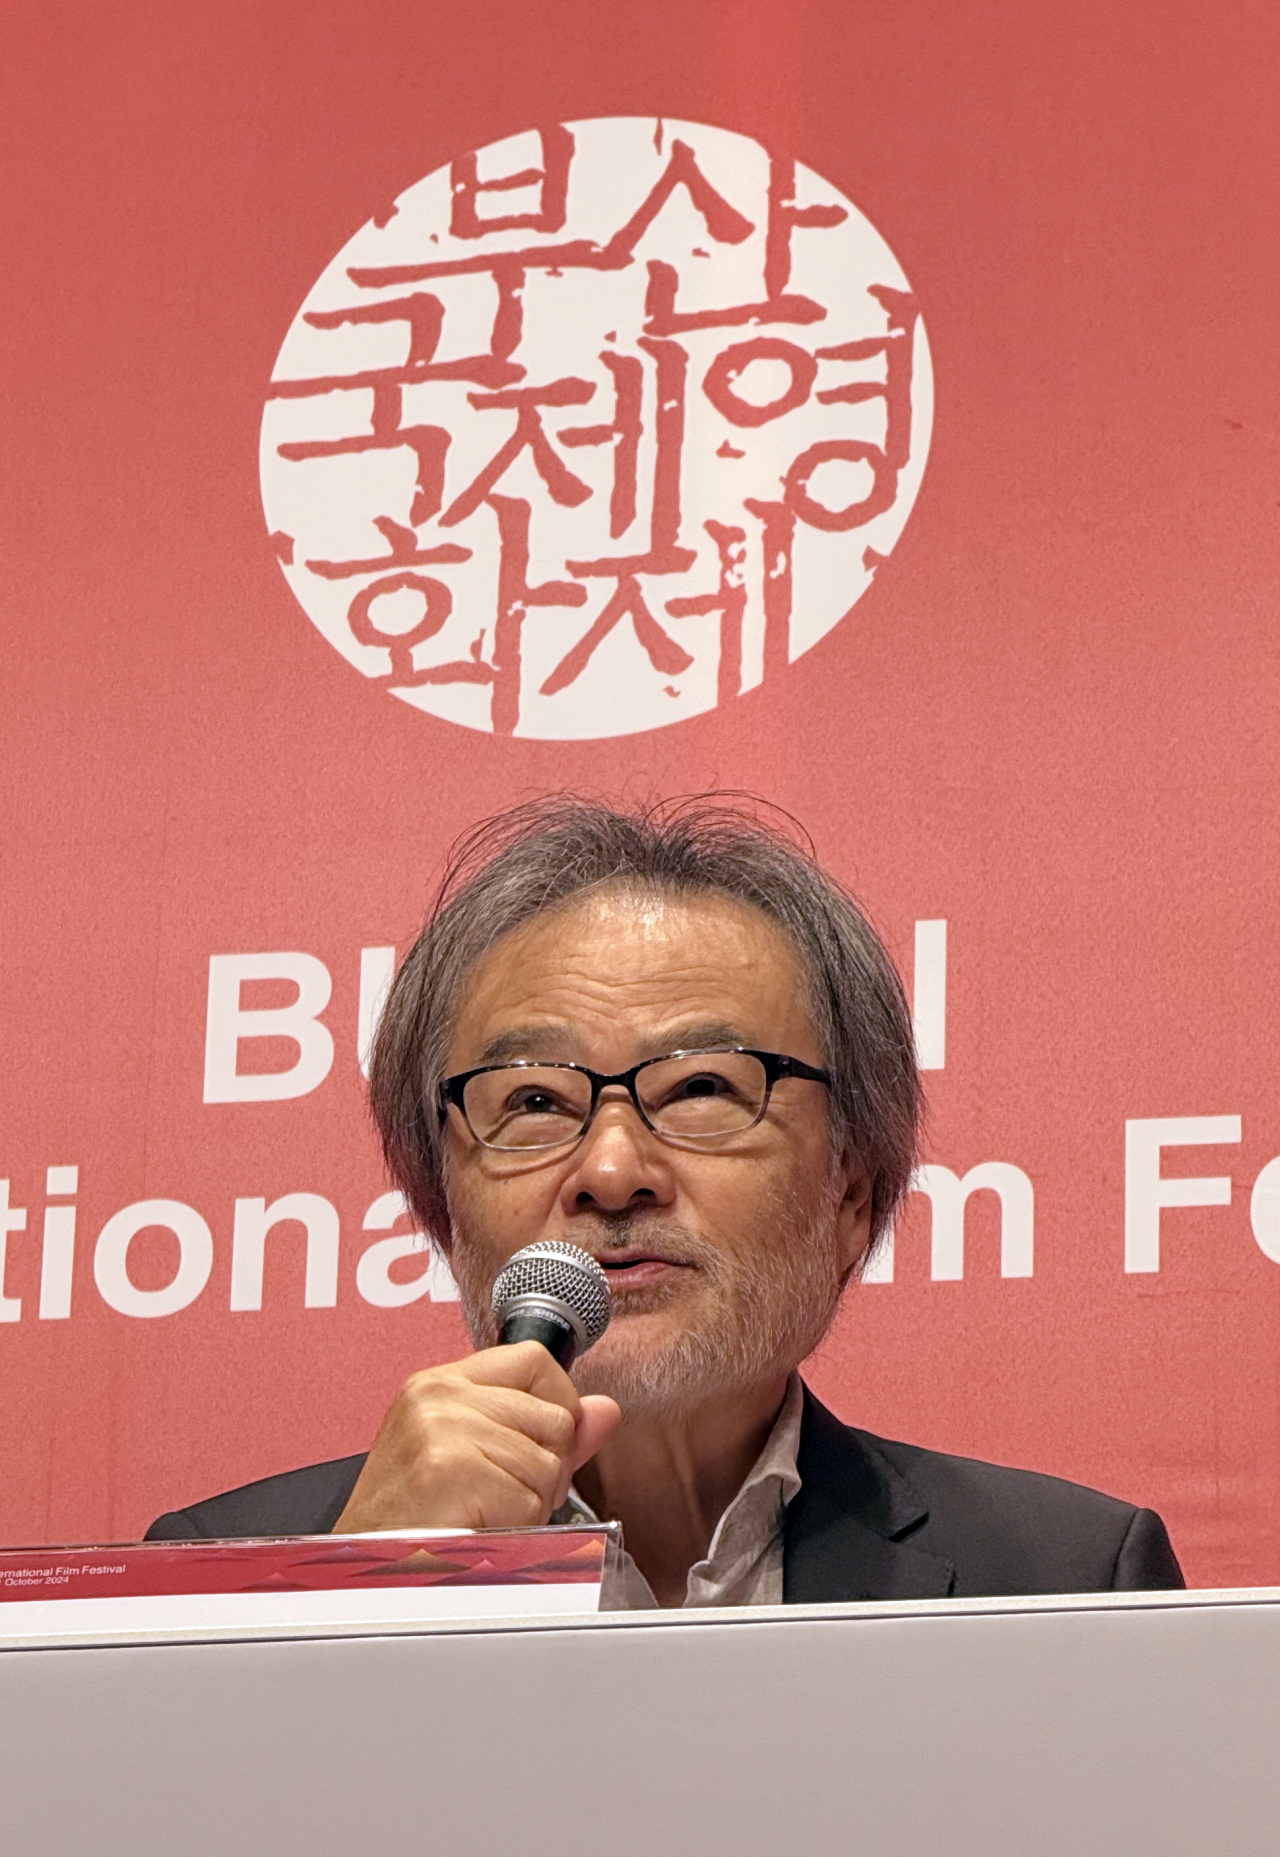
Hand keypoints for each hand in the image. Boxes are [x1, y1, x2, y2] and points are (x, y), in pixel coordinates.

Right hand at [332, 1342, 621, 1532]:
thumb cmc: (410, 1525)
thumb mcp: (472, 1458)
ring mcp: (443, 1428)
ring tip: (484, 1514)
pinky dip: (515, 1528)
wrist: (364, 1577)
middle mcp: (439, 1396)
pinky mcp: (450, 1468)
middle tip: (504, 1496)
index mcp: (439, 1384)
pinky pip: (530, 1499)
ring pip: (549, 1461)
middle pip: (555, 1415)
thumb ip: (542, 1430)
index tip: (541, 1443)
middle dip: (548, 1467)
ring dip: (530, 1503)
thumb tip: (604, 1410)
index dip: (558, 1404)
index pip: (535, 1359)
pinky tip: (477, 1530)